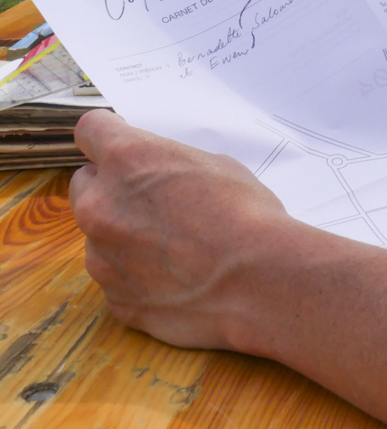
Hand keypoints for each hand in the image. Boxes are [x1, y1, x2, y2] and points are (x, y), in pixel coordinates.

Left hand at [70, 109, 289, 351]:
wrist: (259, 280)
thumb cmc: (246, 213)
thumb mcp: (212, 164)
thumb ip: (168, 166)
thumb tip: (159, 177)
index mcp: (127, 159)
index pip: (90, 129)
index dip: (106, 134)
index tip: (117, 142)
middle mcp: (102, 206)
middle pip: (84, 184)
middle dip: (109, 187)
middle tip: (148, 199)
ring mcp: (103, 258)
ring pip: (97, 235)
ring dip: (121, 233)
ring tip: (170, 246)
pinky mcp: (115, 299)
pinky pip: (116, 278)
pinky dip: (136, 275)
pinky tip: (173, 277)